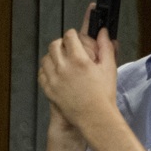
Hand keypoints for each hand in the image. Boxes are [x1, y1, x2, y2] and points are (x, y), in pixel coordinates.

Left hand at [38, 4, 117, 134]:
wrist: (95, 118)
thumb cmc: (104, 95)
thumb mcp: (109, 68)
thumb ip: (105, 47)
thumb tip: (103, 32)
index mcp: (79, 59)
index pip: (69, 36)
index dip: (72, 35)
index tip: (76, 39)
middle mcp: (64, 67)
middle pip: (54, 45)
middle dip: (61, 44)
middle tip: (68, 48)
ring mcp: (54, 79)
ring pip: (46, 58)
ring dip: (53, 56)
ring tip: (62, 61)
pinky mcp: (49, 90)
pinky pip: (42, 74)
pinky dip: (46, 70)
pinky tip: (55, 73)